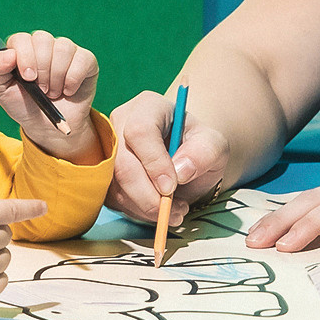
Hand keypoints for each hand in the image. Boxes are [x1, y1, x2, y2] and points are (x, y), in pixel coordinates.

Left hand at [0, 30, 100, 160]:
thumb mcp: (2, 91)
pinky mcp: (85, 59)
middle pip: (43, 39)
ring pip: (63, 48)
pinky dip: (73, 80)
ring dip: (56, 77)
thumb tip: (8, 53)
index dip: (25, 56)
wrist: (49, 127)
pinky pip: (82, 59)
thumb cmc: (23, 105)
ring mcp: (65, 50)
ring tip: (52, 92)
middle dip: (42, 70)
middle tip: (41, 90)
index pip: (21, 38)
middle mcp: (43, 44)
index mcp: (21, 48)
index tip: (28, 78)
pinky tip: (68, 90)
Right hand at [108, 89, 229, 226]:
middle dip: (148, 196)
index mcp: (148, 107)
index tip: (172, 187)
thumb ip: (204, 153)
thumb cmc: (199, 147)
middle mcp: (120, 124)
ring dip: (146, 208)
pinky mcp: (104, 175)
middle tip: (175, 211)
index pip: (140, 131)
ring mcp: (108, 150)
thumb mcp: (214, 145)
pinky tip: (159, 209)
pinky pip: (114, 200)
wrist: (186, 157)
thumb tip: (180, 172)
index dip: (154, 163)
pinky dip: (138, 212)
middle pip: (122, 163)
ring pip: (116, 186)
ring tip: (175, 211)